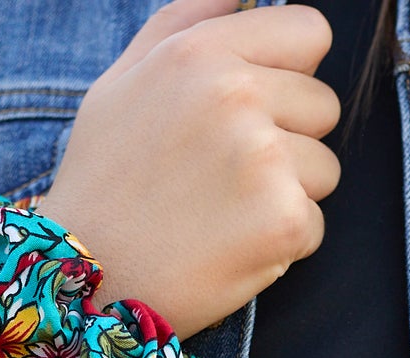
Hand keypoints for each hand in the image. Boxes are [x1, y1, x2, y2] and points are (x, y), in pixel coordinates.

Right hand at [42, 0, 340, 339]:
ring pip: (324, 169)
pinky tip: (229, 247)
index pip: (309, 32)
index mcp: (201, 54)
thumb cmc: (103, 183)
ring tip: (223, 214)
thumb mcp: (122, 82)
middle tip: (225, 177)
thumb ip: (185, 23)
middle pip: (322, 106)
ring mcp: (264, 160)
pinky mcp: (283, 221)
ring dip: (287, 195)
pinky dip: (281, 244)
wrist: (85, 280)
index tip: (262, 108)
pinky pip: (315, 224)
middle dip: (288, 139)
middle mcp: (236, 97)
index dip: (292, 72)